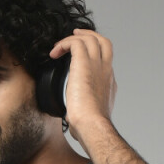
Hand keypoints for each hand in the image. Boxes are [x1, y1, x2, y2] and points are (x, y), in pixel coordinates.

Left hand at [48, 29, 116, 148]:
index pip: (104, 61)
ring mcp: (97, 65)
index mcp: (108, 82)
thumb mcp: (88, 116)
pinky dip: (63, 44)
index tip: (79, 57)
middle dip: (89, 35)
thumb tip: (72, 118)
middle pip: (103, 42)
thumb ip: (82, 111)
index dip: (92, 55)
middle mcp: (105, 71)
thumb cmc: (89, 127)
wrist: (92, 126)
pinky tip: (54, 53)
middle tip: (75, 35)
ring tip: (58, 46)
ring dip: (72, 39)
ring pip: (90, 38)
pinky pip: (75, 42)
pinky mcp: (85, 63)